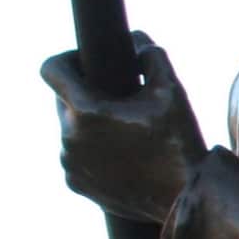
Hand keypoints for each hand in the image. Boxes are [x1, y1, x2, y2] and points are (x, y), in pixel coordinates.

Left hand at [40, 31, 205, 222]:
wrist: (186, 197)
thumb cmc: (180, 141)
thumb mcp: (172, 91)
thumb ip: (151, 57)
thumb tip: (138, 41)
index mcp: (86, 111)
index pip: (51, 69)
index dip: (68, 58)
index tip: (88, 61)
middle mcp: (68, 137)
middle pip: (63, 100)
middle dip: (88, 94)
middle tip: (122, 98)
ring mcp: (69, 163)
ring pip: (72, 129)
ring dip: (91, 124)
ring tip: (128, 131)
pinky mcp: (75, 183)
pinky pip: (76, 156)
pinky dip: (93, 151)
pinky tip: (124, 156)